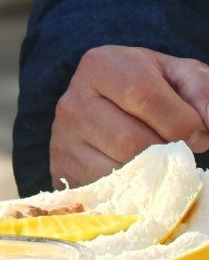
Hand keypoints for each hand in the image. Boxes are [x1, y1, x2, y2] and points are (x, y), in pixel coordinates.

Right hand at [50, 45, 208, 184]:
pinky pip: (109, 194)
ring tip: (157, 160)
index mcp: (101, 65)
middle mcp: (73, 101)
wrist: (108, 108)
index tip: (195, 130)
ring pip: (120, 173)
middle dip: (167, 152)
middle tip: (175, 149)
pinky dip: (134, 192)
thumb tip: (208, 123)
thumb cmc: (150, 90)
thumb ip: (201, 90)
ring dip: (152, 174)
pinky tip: (140, 176)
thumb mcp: (178, 77)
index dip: (181, 121)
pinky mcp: (66, 172)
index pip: (144, 95)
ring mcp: (65, 139)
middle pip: (132, 141)